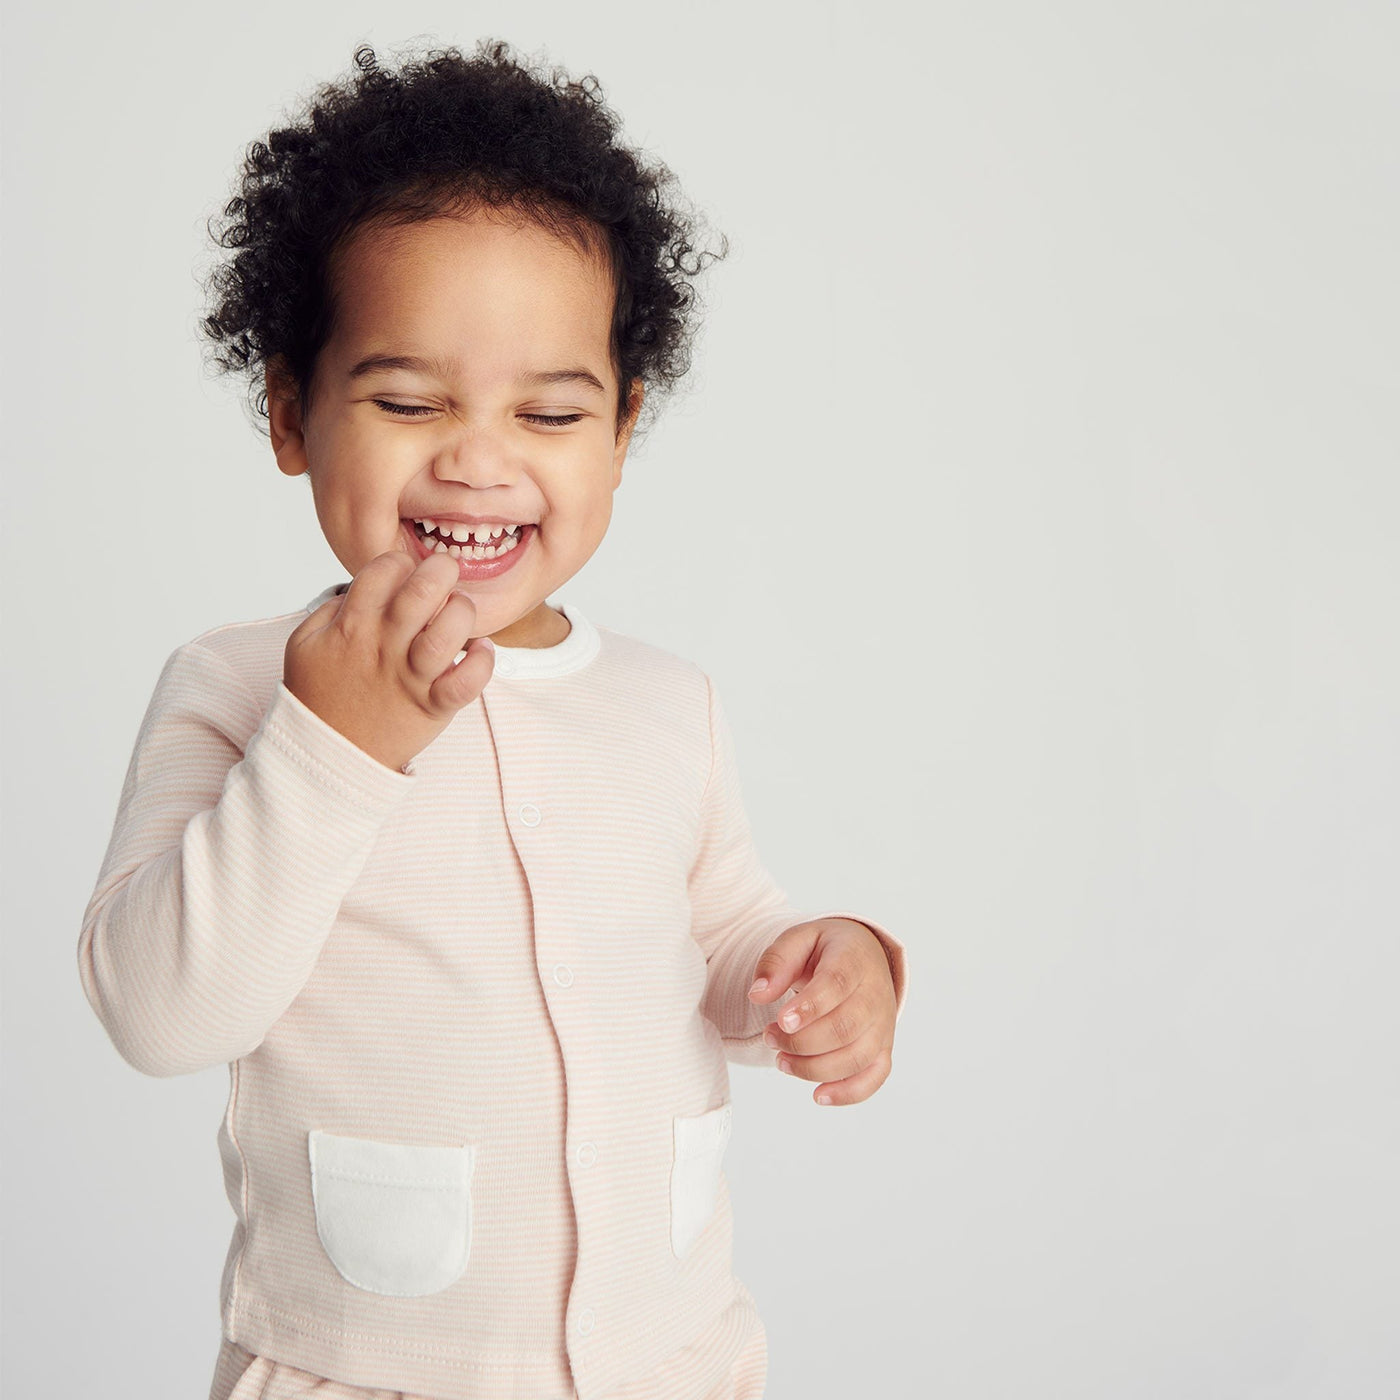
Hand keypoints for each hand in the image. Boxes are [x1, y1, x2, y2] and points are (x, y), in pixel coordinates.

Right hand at [283, 551, 494, 772]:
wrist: (326, 755)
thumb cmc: (319, 696)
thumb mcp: (306, 644)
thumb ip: (332, 610)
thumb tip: (362, 588)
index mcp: (351, 626)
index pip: (382, 571)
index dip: (400, 562)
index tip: (406, 574)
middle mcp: (383, 647)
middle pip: (420, 593)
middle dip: (441, 570)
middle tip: (446, 574)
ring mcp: (409, 678)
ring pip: (446, 634)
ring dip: (461, 612)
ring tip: (460, 610)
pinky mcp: (431, 707)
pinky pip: (466, 684)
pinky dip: (482, 664)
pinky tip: (481, 650)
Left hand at [747, 918, 897, 1104]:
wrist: (862, 956)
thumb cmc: (825, 950)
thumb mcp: (798, 939)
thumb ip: (776, 962)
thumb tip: (757, 994)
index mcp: (854, 959)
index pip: (837, 984)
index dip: (810, 1006)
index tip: (780, 1020)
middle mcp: (875, 994)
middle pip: (845, 1028)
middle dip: (801, 1041)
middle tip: (769, 1037)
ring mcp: (883, 1024)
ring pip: (856, 1057)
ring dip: (814, 1068)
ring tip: (781, 1061)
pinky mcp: (882, 1047)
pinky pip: (874, 1077)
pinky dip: (848, 1093)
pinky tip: (818, 1095)